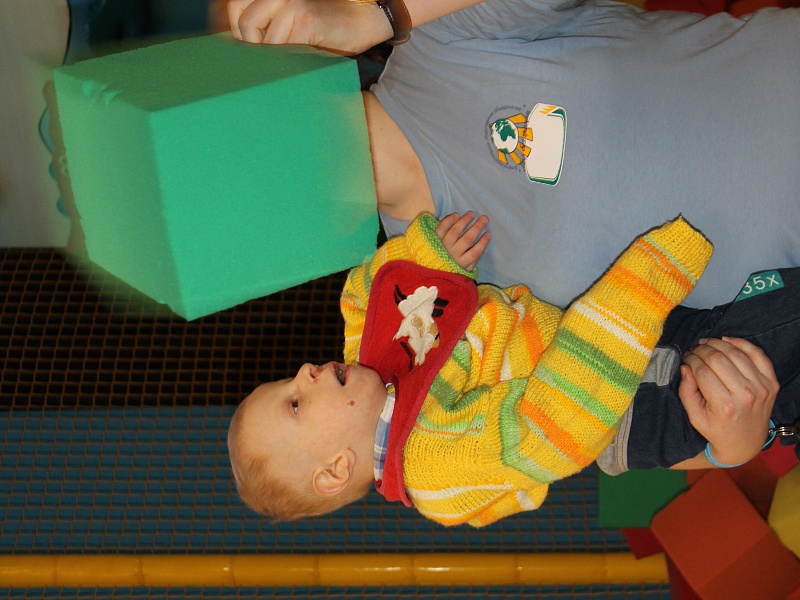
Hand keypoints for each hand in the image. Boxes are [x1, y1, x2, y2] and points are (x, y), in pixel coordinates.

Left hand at [227, 0, 391, 54]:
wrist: (364, 21)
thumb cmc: (328, 30)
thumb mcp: (292, 25)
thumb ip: (269, 29)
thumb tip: (244, 52)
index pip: (236, 9)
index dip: (238, 33)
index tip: (251, 51)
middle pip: (244, 23)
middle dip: (252, 48)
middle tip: (268, 62)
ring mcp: (290, 4)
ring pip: (259, 37)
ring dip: (270, 57)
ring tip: (288, 63)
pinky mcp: (305, 18)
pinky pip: (282, 47)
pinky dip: (288, 61)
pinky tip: (301, 62)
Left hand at [434, 212, 490, 270]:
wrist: (425, 273)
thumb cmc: (446, 270)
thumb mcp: (461, 272)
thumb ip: (472, 263)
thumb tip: (482, 251)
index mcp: (460, 263)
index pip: (474, 252)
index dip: (483, 243)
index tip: (488, 234)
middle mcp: (452, 254)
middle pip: (467, 240)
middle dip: (477, 228)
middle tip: (484, 218)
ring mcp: (441, 246)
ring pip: (455, 232)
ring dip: (464, 221)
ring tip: (471, 214)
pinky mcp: (432, 239)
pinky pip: (441, 228)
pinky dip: (448, 221)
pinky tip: (456, 215)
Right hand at [678, 337, 777, 466]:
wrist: (745, 442)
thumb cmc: (716, 429)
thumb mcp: (694, 416)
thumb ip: (686, 391)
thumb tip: (685, 366)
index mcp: (724, 406)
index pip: (702, 371)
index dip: (690, 360)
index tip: (685, 358)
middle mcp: (745, 395)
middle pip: (718, 359)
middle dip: (701, 350)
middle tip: (693, 350)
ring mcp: (761, 387)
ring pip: (736, 353)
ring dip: (717, 344)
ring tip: (706, 344)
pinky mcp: (771, 383)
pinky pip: (758, 355)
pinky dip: (742, 343)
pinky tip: (727, 341)